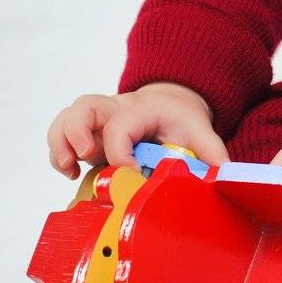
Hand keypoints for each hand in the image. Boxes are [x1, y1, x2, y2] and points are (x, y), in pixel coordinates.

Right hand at [47, 82, 229, 177]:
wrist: (169, 103)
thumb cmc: (180, 119)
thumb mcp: (200, 131)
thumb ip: (212, 153)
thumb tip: (223, 179)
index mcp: (143, 108)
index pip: (121, 125)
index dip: (120, 153)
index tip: (131, 175)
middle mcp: (115, 109)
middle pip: (85, 106)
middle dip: (77, 133)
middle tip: (86, 158)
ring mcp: (98, 120)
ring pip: (66, 118)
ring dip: (60, 144)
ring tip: (69, 169)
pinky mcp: (87, 134)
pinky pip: (61, 134)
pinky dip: (58, 152)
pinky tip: (70, 173)